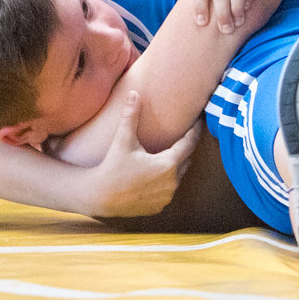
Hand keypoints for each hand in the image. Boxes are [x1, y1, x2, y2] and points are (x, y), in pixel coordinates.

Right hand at [85, 92, 201, 216]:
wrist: (99, 196)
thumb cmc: (112, 167)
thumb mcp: (123, 141)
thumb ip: (130, 116)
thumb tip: (134, 93)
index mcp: (168, 164)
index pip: (189, 144)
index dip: (194, 131)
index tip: (199, 122)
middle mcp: (172, 182)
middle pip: (185, 160)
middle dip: (184, 148)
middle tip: (183, 135)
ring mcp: (166, 196)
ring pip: (178, 176)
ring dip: (175, 165)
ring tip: (171, 153)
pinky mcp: (159, 206)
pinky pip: (168, 190)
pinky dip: (166, 181)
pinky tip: (158, 174)